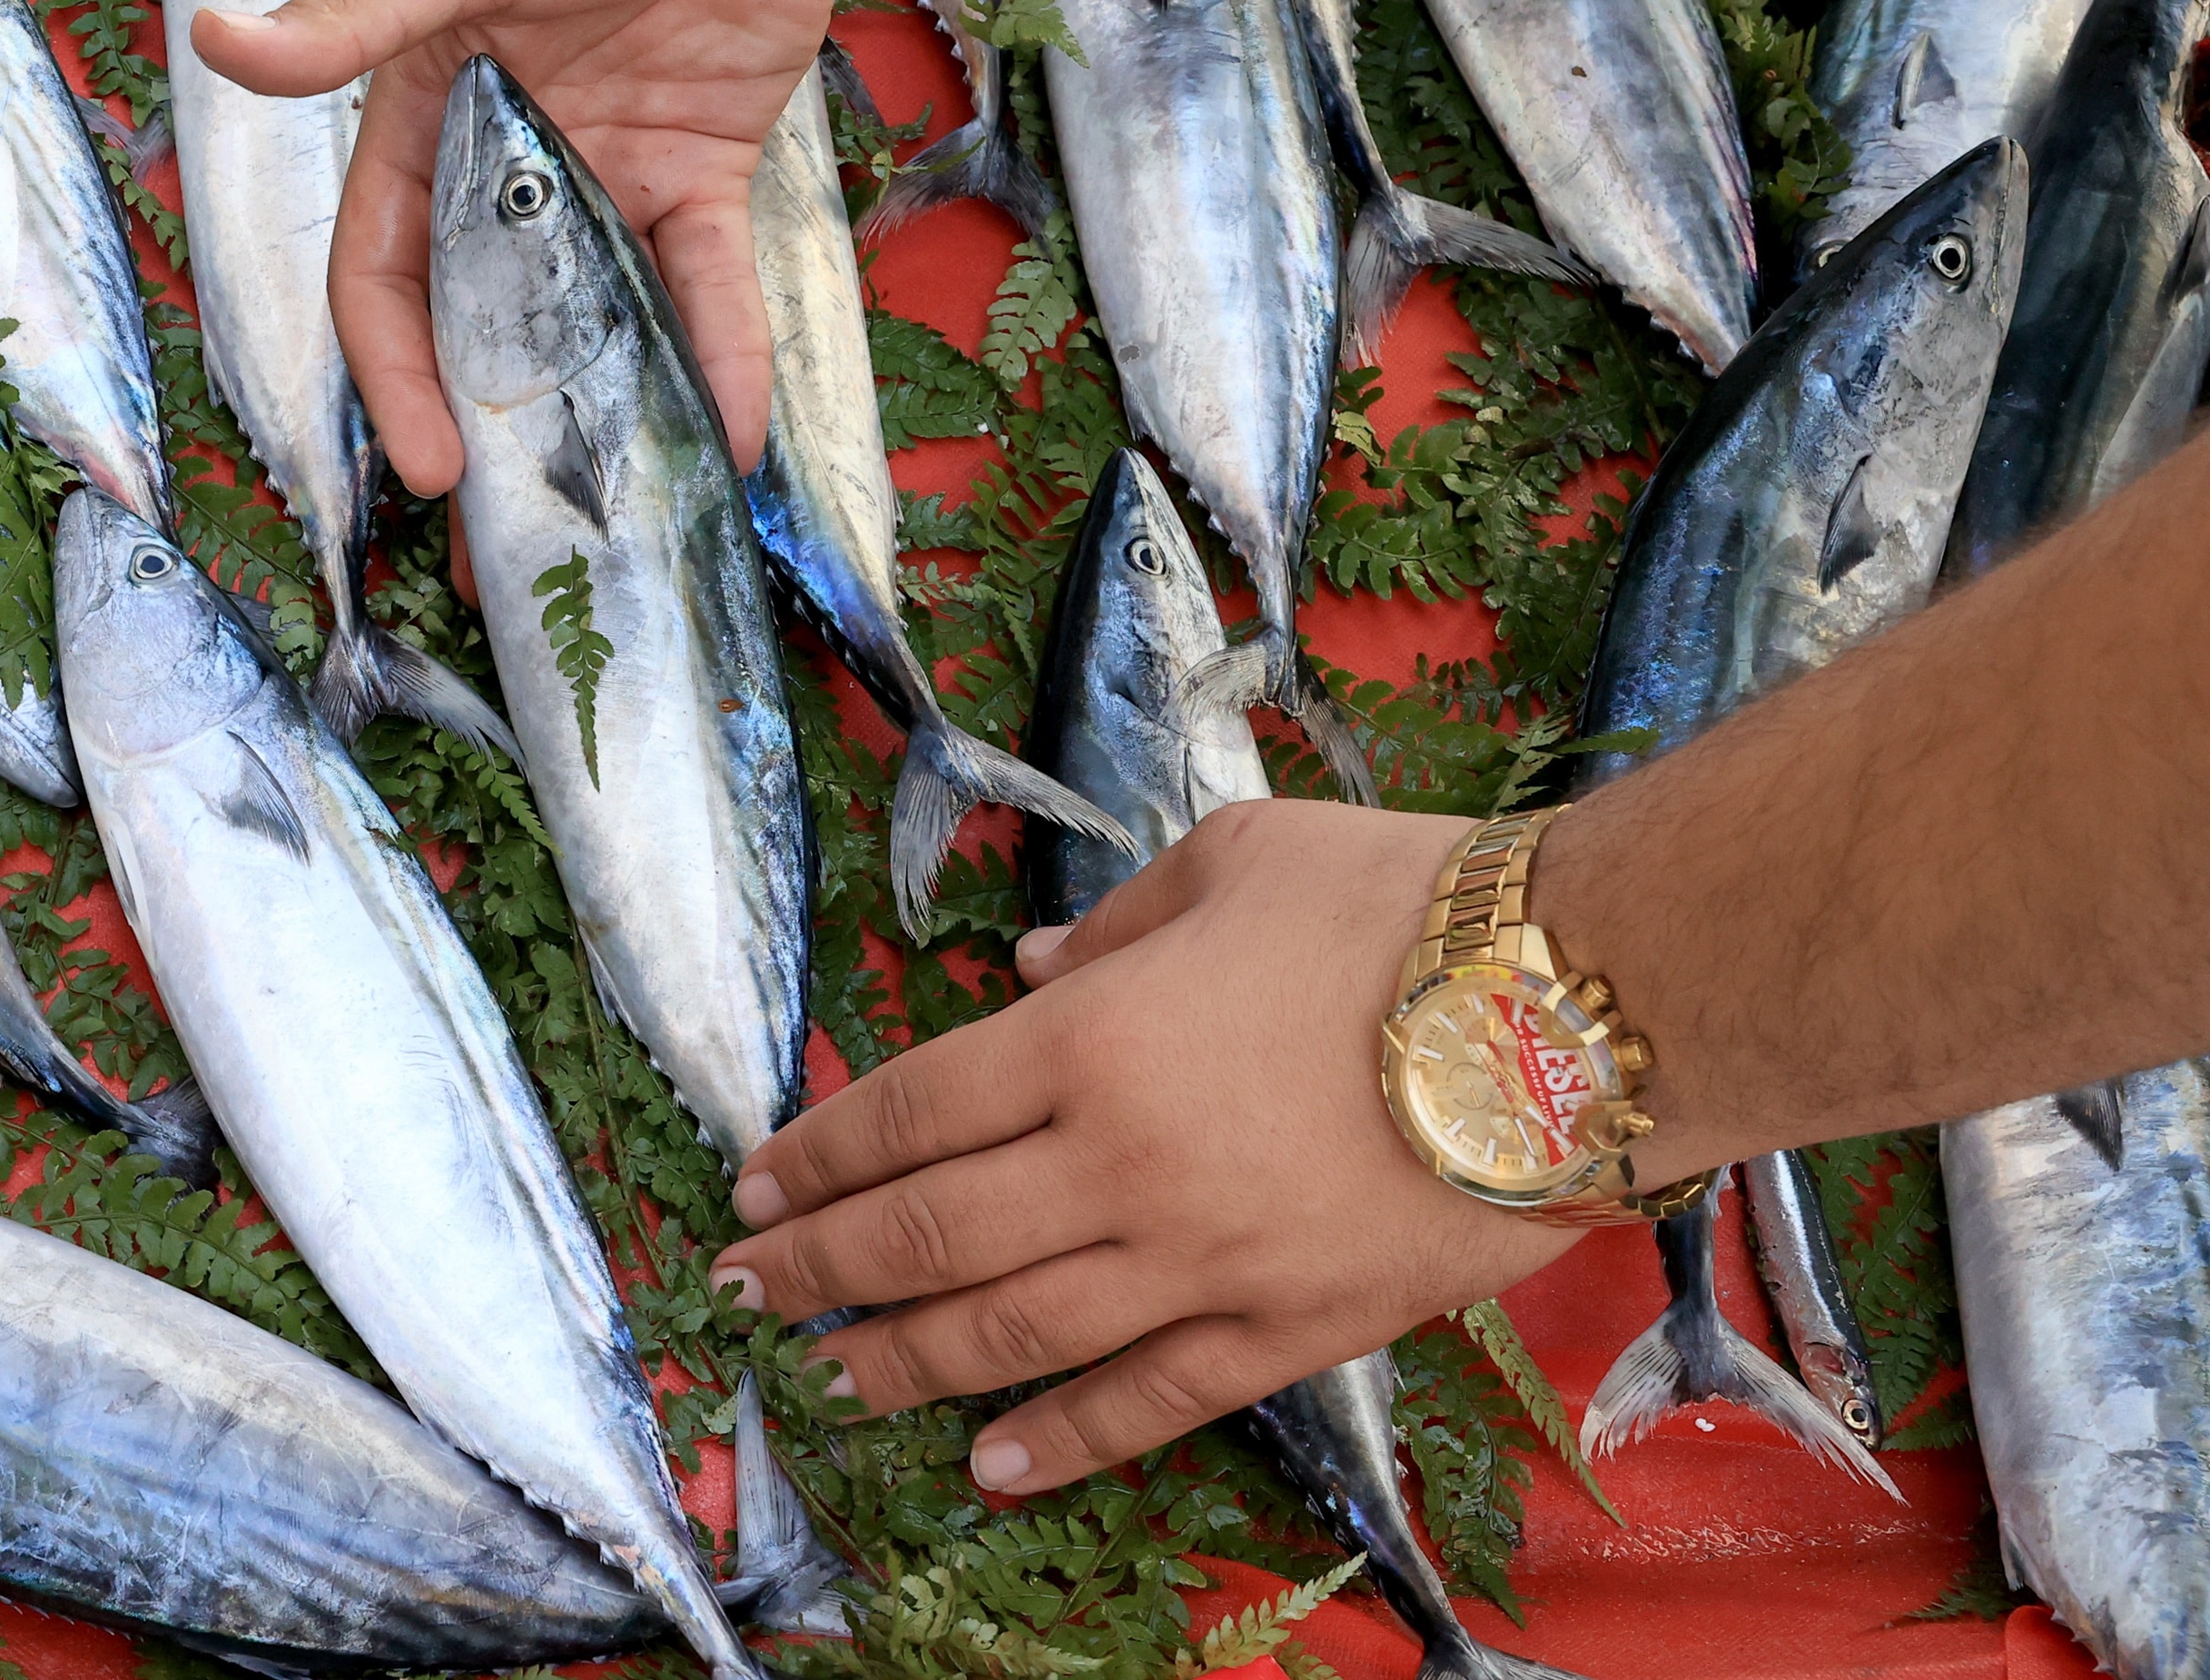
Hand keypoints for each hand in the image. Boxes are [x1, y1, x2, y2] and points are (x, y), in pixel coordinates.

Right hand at [185, 0, 864, 493]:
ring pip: (593, 319)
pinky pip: (709, 287)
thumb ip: (354, 16)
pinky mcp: (704, 173)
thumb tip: (216, 39)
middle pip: (482, 315)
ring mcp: (609, 171)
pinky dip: (721, 356)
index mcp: (428, 113)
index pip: (385, 268)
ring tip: (607, 521)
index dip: (395, 368)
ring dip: (598, 413)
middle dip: (485, 424)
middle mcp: (512, 157)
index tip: (426, 460)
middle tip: (500, 545)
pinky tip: (733, 436)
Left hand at [711, 800, 1579, 1491]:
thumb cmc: (1402, 905)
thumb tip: (1031, 976)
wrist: (1577, 1009)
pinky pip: (1155, 1400)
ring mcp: (1205, 1260)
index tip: (754, 1184)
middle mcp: (1122, 1164)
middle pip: (931, 1233)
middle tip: (744, 1288)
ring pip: (1017, 1331)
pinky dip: (1068, 1438)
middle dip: (822, 1265)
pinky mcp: (1293, 1326)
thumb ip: (1113, 923)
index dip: (821, 1155)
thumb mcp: (1231, 859)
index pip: (911, 1111)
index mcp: (1090, 1040)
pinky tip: (997, 1464)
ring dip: (907, 1359)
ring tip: (830, 1377)